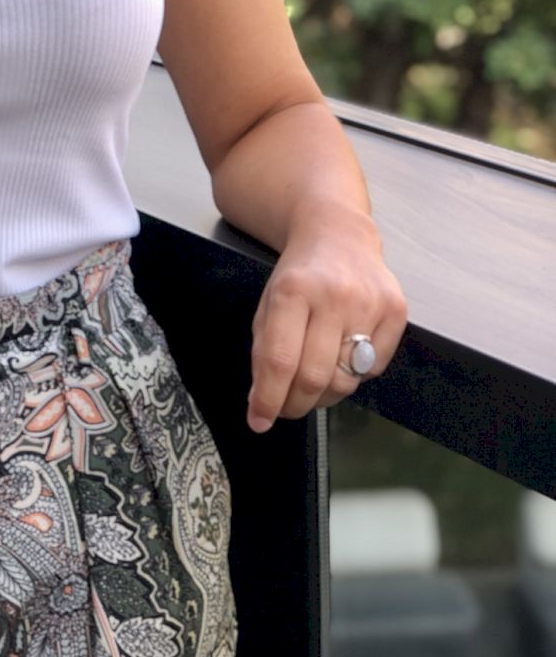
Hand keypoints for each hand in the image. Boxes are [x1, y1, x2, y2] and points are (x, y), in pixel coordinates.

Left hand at [246, 207, 407, 432]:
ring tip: (313, 380)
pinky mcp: (397, 310)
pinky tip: (343, 353)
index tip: (260, 421)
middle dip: (296, 404)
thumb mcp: (269, 303)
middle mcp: (334, 295)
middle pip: (315, 376)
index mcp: (292, 290)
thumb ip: (264, 351)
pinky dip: (355, 373)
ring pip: (347, 379)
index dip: (269, 399)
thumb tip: (262, 403)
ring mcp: (370, 303)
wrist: (338, 235)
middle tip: (285, 408)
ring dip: (325, 394)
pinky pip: (374, 369)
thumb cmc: (300, 274)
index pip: (280, 360)